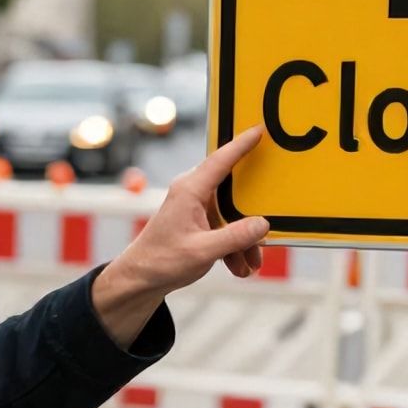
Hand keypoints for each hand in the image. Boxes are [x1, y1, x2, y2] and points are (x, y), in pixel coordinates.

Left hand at [93, 126, 270, 347]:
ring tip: (250, 264)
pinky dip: (235, 248)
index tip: (259, 128)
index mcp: (190, 191)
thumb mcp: (203, 251)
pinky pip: (226, 229)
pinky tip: (239, 267)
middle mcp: (193, 194)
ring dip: (244, 241)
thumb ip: (235, 238)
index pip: (220, 160)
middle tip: (268, 227)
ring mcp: (196, 208)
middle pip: (234, 192)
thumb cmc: (162, 261)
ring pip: (234, 217)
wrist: (140, 279)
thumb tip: (263, 225)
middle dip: (253, 216)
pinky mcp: (199, 224)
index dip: (241, 143)